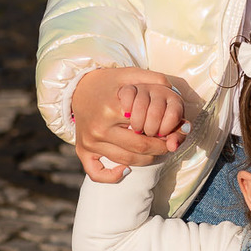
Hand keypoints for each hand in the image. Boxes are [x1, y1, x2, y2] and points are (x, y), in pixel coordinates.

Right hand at [72, 67, 190, 182]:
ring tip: (155, 151)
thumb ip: (153, 78)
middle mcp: (99, 128)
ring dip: (146, 159)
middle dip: (160, 147)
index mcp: (111, 109)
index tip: (171, 130)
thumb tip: (172, 90)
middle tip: (168, 143)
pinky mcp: (82, 151)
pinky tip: (126, 170)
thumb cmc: (109, 83)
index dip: (164, 130)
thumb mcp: (130, 74)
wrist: (78, 88)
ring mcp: (90, 142)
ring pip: (126, 161)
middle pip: (139, 147)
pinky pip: (97, 173)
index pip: (147, 126)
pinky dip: (114, 176)